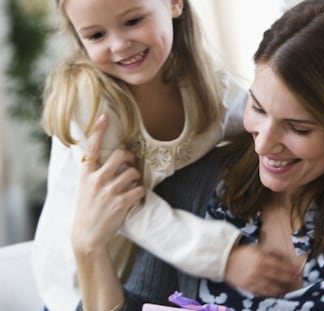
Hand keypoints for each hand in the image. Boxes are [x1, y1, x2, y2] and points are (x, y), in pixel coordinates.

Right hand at [71, 113, 145, 253]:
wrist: (87, 237)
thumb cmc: (88, 211)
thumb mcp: (84, 188)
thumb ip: (93, 173)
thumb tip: (108, 159)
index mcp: (86, 174)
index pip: (91, 147)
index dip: (98, 129)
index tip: (105, 116)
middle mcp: (97, 180)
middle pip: (120, 155)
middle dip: (130, 157)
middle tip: (132, 163)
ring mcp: (109, 191)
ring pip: (133, 172)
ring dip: (136, 178)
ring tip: (132, 185)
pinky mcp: (121, 203)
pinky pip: (140, 189)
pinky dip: (141, 193)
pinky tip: (135, 198)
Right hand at [224, 244, 300, 296]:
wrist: (224, 260)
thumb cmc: (241, 252)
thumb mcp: (255, 248)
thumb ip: (269, 252)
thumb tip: (281, 256)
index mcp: (261, 258)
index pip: (279, 265)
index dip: (289, 269)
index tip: (297, 271)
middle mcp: (259, 270)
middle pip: (277, 276)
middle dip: (288, 278)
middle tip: (296, 280)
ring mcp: (253, 280)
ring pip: (271, 286)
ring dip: (280, 288)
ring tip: (287, 289)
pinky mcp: (248, 287)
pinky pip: (261, 291)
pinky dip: (269, 293)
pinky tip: (275, 293)